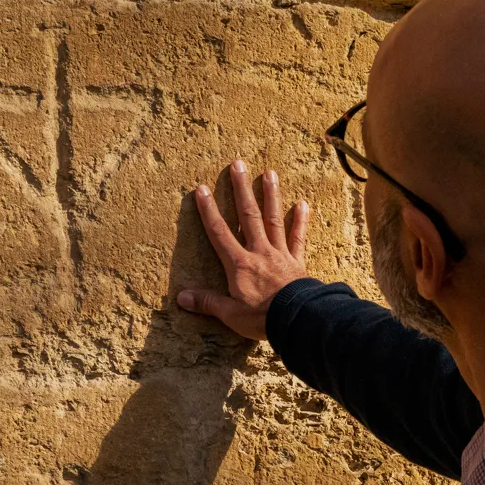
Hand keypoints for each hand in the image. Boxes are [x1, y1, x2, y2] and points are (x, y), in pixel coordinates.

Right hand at [177, 159, 310, 340]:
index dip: (209, 211)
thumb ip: (207, 302)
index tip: (202, 189)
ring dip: (270, 195)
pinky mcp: (297, 262)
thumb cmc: (262, 318)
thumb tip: (181, 297)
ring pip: (273, 219)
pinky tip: (303, 203)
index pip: (219, 232)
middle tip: (238, 164)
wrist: (297, 320)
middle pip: (248, 216)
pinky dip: (301, 221)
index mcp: (239, 264)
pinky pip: (298, 238)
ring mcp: (280, 254)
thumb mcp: (229, 313)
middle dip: (241, 189)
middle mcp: (258, 252)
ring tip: (269, 172)